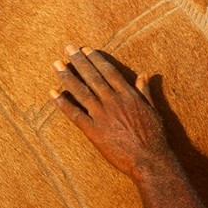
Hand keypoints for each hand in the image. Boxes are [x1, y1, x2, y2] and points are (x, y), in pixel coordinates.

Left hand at [50, 46, 173, 180]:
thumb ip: (145, 91)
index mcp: (128, 95)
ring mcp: (102, 116)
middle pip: (93, 77)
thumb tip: (144, 75)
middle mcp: (113, 101)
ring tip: (56, 64)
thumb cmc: (154, 136)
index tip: (86, 50)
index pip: (109, 72)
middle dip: (79, 61)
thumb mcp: (153, 110)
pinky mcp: (94, 132)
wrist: (149, 160)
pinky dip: (63, 103)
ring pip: (81, 92)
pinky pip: (75, 114)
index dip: (96, 60)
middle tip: (68, 48)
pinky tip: (53, 93)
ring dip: (67, 77)